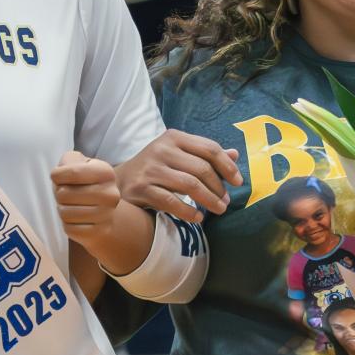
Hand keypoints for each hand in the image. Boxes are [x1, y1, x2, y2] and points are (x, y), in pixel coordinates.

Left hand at [52, 151, 123, 240]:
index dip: (57, 175)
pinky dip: (67, 224)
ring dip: (62, 209)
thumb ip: (68, 160)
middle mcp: (110, 194)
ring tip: (71, 206)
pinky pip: (69, 228)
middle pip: (64, 194)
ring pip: (64, 212)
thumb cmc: (85, 184)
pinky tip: (76, 219)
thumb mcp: (79, 164)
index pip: (73, 172)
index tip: (57, 177)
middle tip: (66, 194)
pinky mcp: (99, 232)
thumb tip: (60, 172)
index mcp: (106, 172)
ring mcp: (106, 215)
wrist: (103, 212)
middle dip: (58, 193)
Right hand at [116, 129, 241, 224]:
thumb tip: (235, 154)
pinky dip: (188, 212)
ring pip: (189, 185)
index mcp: (174, 137)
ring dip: (209, 200)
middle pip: (202, 168)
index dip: (228, 166)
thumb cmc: (154, 168)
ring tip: (218, 210)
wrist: (117, 181)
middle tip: (226, 202)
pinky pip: (172, 202)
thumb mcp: (178, 155)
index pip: (209, 148)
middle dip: (219, 188)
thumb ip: (204, 155)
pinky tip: (197, 217)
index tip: (238, 182)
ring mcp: (150, 169)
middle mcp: (161, 149)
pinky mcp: (141, 188)